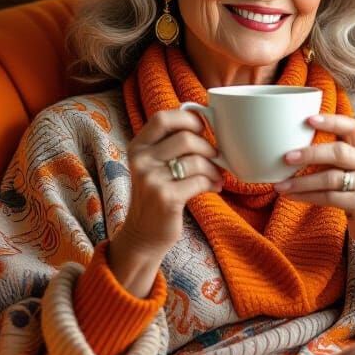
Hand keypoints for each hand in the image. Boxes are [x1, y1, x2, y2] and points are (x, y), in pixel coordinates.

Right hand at [116, 108, 224, 256]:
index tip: (202, 128)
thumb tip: (207, 127)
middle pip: (185, 138)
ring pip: (195, 160)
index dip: (187, 118)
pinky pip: (199, 181)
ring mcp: (151, 179)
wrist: (142, 236)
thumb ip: (169, 147)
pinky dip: (212, 183)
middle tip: (215, 158)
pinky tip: (214, 187)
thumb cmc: (156, 197)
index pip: (162, 118)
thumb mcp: (153, 167)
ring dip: (213, 168)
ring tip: (217, 176)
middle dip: (207, 147)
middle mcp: (141, 160)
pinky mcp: (166, 197)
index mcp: (138, 147)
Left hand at [272, 113, 354, 265]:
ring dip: (301, 182)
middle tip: (286, 157)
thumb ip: (338, 155)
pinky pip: (329, 198)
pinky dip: (307, 197)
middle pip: (338, 152)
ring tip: (281, 185)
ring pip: (330, 179)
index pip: (351, 127)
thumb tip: (295, 143)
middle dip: (309, 154)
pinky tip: (292, 197)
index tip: (308, 119)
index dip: (331, 121)